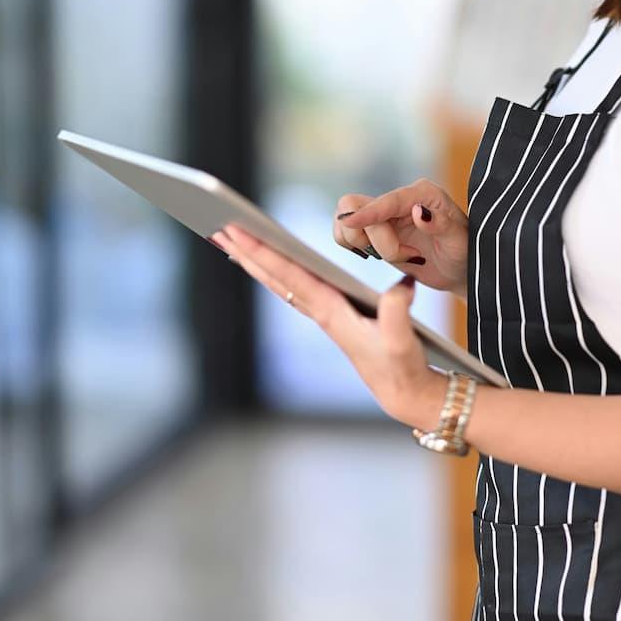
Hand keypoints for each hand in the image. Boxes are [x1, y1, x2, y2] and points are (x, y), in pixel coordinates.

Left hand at [212, 224, 444, 428]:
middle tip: (216, 227)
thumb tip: (401, 284)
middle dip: (246, 253)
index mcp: (331, 312)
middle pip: (274, 278)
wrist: (404, 393)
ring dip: (256, 262)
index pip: (289, 275)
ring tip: (231, 242)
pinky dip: (276, 272)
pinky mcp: (332, 317)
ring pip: (280, 283)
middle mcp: (320, 312)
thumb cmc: (401, 368)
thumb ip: (396, 312)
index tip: (236, 231)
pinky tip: (267, 264)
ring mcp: (323, 315)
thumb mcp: (401, 341)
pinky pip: (294, 288)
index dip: (262, 252)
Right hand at [333, 178, 469, 298]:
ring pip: (347, 222)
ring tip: (402, 256)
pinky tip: (382, 256)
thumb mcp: (459, 241)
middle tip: (403, 254)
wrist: (458, 269)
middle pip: (358, 207)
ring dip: (368, 246)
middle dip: (373, 238)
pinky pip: (346, 234)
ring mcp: (384, 215)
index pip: (387, 200)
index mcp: (422, 193)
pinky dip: (355, 248)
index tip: (351, 223)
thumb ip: (440, 224)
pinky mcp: (373, 231)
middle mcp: (399, 200)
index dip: (368, 213)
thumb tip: (417, 211)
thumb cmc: (463, 253)